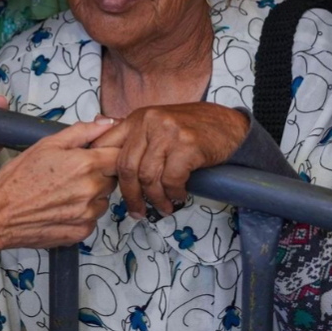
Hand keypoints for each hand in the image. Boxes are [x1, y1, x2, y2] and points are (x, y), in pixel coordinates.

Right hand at [0, 119, 119, 249]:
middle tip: (74, 173)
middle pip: (113, 178)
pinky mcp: (82, 232)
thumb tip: (106, 122)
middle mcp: (91, 190)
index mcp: (85, 164)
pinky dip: (82, 213)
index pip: (120, 155)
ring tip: (65, 191)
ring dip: (93, 194)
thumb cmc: (18, 178)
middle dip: (100, 173)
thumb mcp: (47, 144)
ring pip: (104, 199)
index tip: (100, 154)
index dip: (111, 153)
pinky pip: (92, 218)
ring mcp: (88, 214)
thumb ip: (82, 132)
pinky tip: (62, 207)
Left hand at [93, 103, 248, 217]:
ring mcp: (168, 132)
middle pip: (126, 167)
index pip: (107, 146)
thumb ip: (135, 138)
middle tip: (137, 212)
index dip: (105, 172)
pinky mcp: (187, 145)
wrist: (229, 126)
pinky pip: (171, 180)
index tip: (109, 191)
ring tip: (163, 208)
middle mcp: (149, 121)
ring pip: (148, 177)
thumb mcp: (158, 125)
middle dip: (130, 195)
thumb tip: (101, 152)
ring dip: (155, 199)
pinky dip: (174, 194)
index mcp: (138, 118)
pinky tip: (179, 196)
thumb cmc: (193, 130)